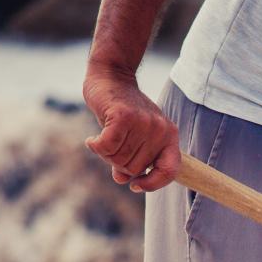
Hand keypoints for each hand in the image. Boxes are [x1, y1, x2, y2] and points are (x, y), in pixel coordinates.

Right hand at [83, 64, 179, 192]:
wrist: (111, 76)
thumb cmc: (123, 111)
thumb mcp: (135, 136)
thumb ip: (133, 159)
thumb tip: (122, 180)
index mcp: (169, 136)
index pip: (169, 171)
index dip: (152, 183)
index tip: (135, 185)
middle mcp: (160, 130)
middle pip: (135, 168)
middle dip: (118, 163)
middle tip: (111, 146)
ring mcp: (143, 123)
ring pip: (119, 159)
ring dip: (105, 154)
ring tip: (104, 137)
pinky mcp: (123, 117)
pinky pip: (106, 147)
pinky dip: (95, 146)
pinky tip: (92, 139)